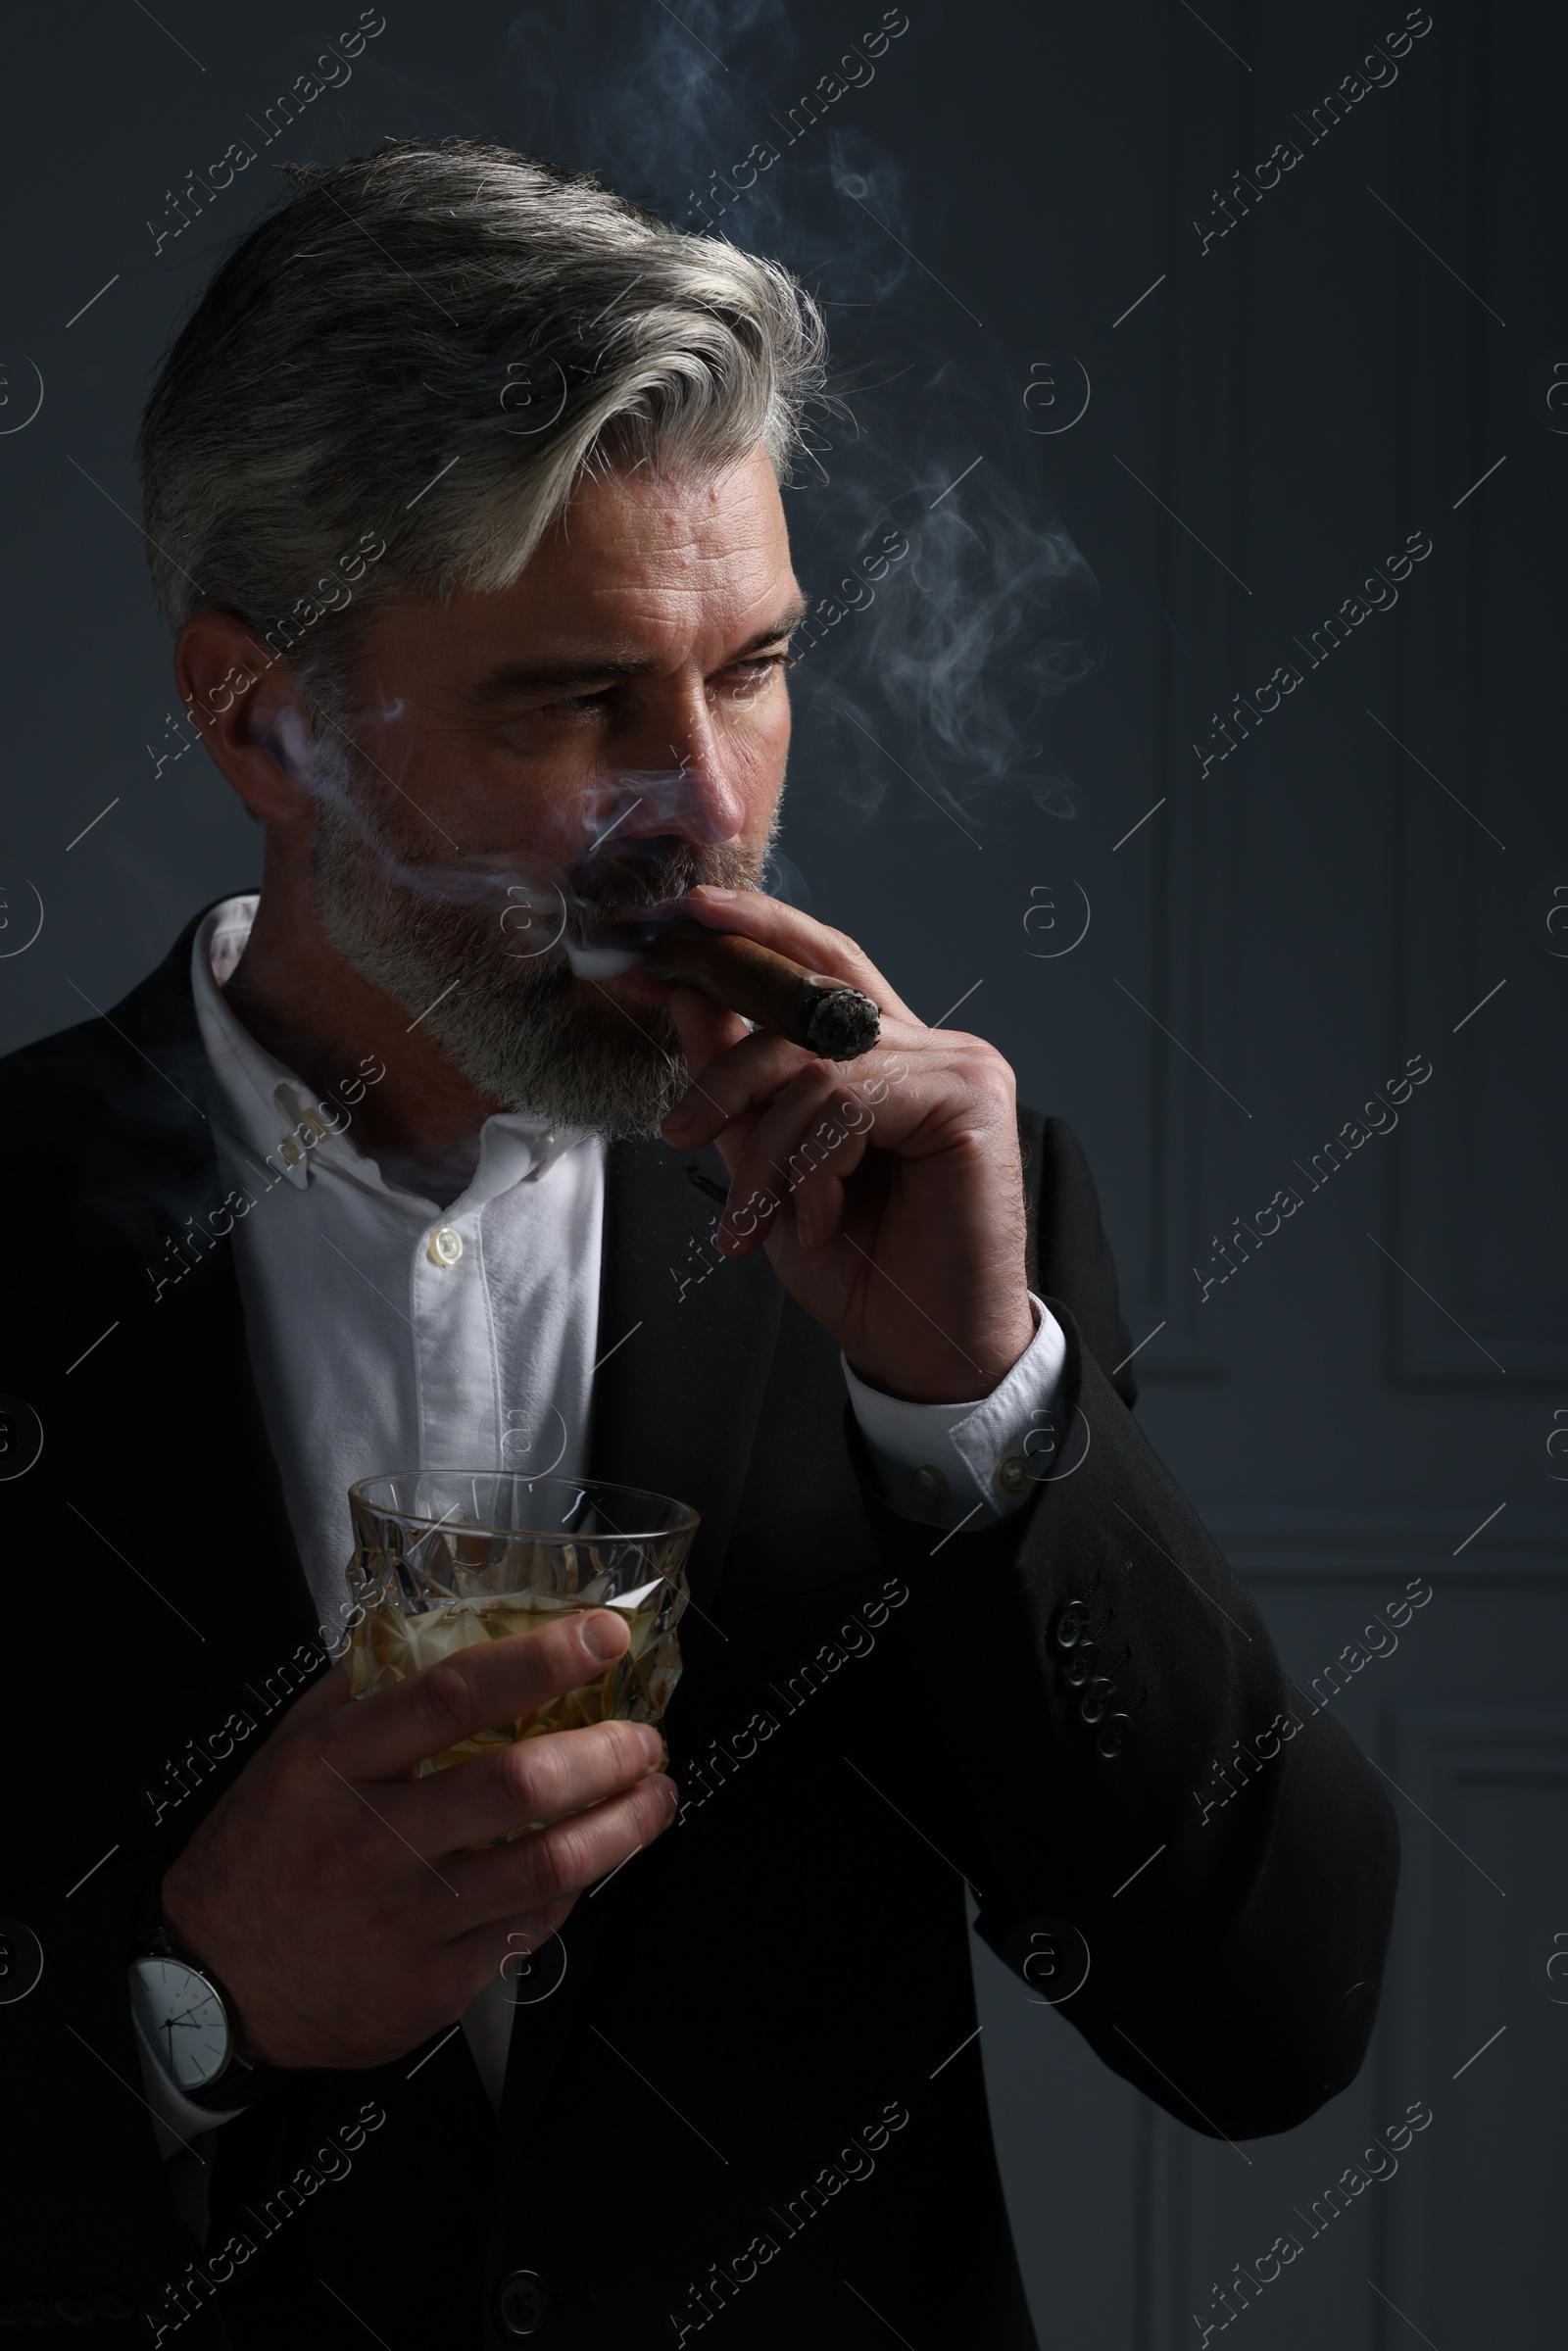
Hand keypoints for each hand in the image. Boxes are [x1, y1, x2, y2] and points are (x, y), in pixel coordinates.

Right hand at [160, 1612, 675, 2069]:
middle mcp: (373, 1840)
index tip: (603, 1636)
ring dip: (622, 1824)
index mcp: (336, 1765)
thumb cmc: (262, 1850)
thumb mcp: (292, 1748)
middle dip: (607, 1751)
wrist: (213, 1982)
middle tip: (644, 1736)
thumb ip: (369, 1687)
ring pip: (546, 1865)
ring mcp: (405, 1920)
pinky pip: (528, 1931)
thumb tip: (454, 1626)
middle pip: (519, 1783)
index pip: (454, 1695)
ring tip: (654, 1795)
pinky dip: (573, 1890)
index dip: (542, 1659)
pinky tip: (592, 1862)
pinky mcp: (431, 1987)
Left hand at [658, 887, 1034, 1404]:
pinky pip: (852, 1100)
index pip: (819, 963)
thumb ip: (734, 1081)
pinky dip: (813, 1165)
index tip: (667, 927)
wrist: (923, 1349)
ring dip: (766, 1150)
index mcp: (884, 1053)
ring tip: (756, 1219)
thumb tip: (686, 992)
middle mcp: (926, 1046)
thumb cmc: (859, 1266)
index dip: (750, 929)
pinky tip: (815, 1220)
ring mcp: (957, 1065)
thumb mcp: (767, 1165)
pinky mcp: (972, 1096)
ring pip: (816, 1064)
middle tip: (680, 1130)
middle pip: (805, 1003)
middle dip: (727, 1066)